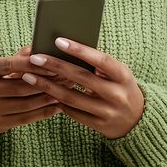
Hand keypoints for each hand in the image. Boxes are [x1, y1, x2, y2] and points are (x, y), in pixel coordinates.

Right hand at [0, 46, 70, 136]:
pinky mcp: (0, 123)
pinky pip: (27, 118)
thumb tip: (37, 48)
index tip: (52, 61)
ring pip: (27, 103)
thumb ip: (17, 58)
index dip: (32, 64)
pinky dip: (45, 112)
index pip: (10, 65)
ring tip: (66, 90)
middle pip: (22, 86)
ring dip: (49, 97)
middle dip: (47, 81)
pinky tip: (59, 106)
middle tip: (67, 76)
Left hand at [19, 37, 145, 138]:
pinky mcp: (99, 125)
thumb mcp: (117, 74)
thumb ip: (97, 63)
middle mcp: (117, 94)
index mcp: (123, 76)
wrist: (137, 119)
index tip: (58, 40)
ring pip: (71, 98)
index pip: (100, 60)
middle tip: (34, 58)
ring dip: (47, 86)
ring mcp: (108, 112)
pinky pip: (72, 112)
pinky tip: (42, 93)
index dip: (80, 50)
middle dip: (55, 66)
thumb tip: (65, 48)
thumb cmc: (120, 87)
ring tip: (29, 77)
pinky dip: (56, 102)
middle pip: (81, 78)